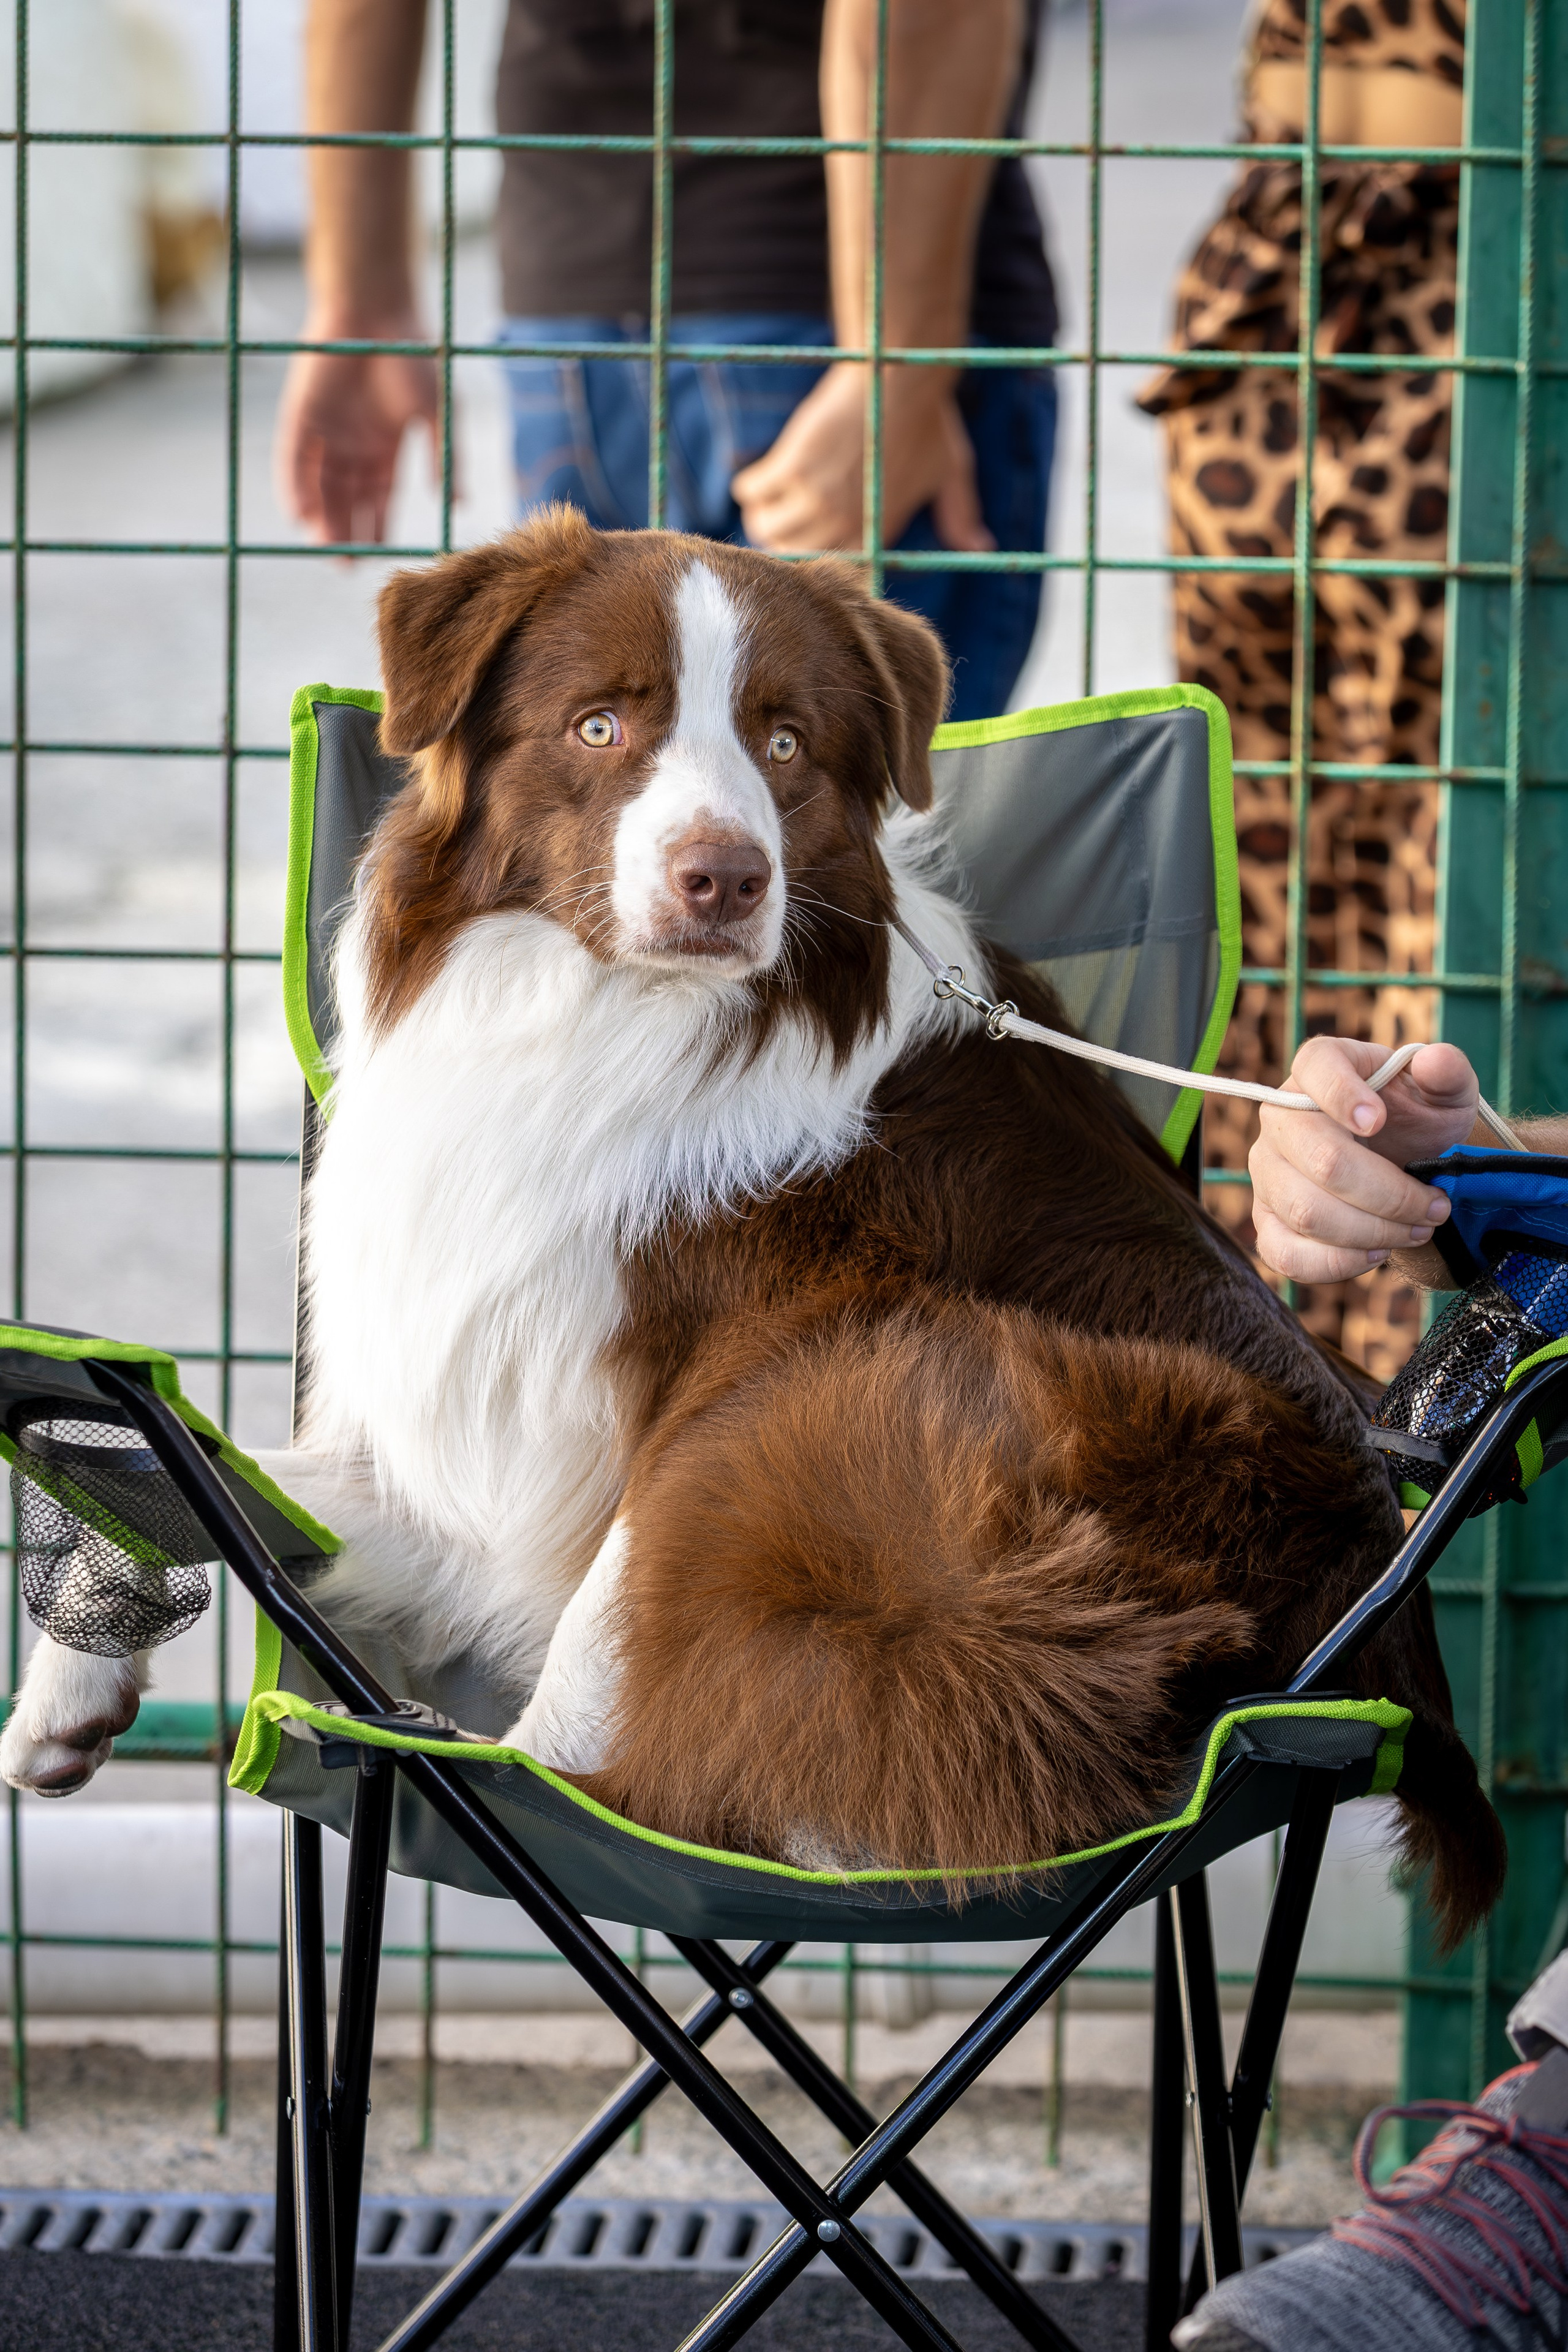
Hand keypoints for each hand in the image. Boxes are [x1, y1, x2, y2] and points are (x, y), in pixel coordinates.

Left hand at [274, 318, 442, 546]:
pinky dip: (295, 488)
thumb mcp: (437, 414)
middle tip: (347, 566)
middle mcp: (352, 444)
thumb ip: (445, 458)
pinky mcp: (300, 416)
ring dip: (321, 517)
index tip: (378, 556)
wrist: (375, 309)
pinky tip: (300, 516)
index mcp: (385, 446)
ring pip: (319, 485)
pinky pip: (293, 461)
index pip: (378, 497)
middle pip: (347, 498)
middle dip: (347, 531)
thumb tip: (459, 504)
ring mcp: (325, 431)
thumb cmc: (413, 356)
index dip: (377, 525)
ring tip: (327, 549)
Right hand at [731, 363, 993, 554]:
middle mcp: (843, 523)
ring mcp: (816, 497)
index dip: (813, 561)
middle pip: (788, 555)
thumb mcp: (951, 473)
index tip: (806, 545)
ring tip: (769, 498)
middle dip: (781, 540)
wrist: (899, 374)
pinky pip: (752, 491)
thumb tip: (981, 548)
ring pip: (765, 528)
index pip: (830, 571)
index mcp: (875, 532)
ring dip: (762, 515)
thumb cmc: (927, 420)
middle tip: (780, 519)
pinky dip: (751, 486)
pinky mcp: (792, 466)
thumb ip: (960, 515)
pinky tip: (762, 475)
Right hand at [1248, 1037, 1480, 1283]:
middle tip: (1436, 1208)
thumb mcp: (1444, 1092)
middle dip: (1391, 1195)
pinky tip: (1375, 1252)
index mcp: (1319, 1067)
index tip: (1381, 1121)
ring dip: (1373, 1231)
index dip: (1344, 1096)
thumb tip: (1434, 1062)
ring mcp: (1266, 1170)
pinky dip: (1337, 1262)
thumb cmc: (1418, 1119)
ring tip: (1416, 1230)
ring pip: (1307, 1213)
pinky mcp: (1267, 1218)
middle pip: (1324, 1161)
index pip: (1316, 1069)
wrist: (1403, 1163)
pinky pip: (1284, 1252)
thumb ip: (1447, 1072)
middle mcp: (1279, 1116)